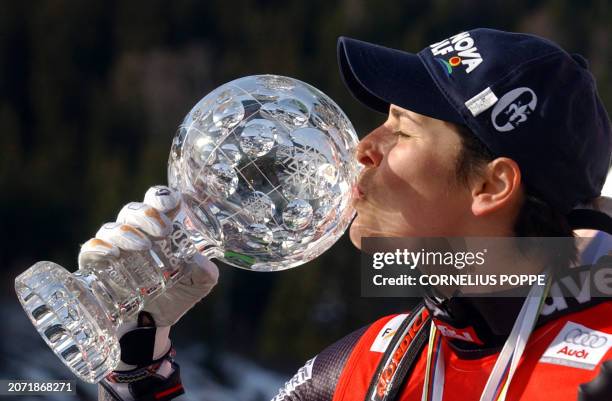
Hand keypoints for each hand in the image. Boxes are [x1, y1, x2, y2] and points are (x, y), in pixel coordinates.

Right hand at [78, 185, 218, 367]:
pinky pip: (91, 249)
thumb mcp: (201, 281)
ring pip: (113, 227)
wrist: (156, 325)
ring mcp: (115, 247)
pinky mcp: (96, 265)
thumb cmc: (179, 293)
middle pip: (134, 210)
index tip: (171, 206)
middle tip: (162, 232)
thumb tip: (197, 261)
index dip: (163, 197)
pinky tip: (112, 253)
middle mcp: (137, 232)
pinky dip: (98, 247)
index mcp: (162, 227)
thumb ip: (205, 270)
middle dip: (147, 215)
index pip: (158, 200)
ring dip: (127, 233)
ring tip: (142, 246)